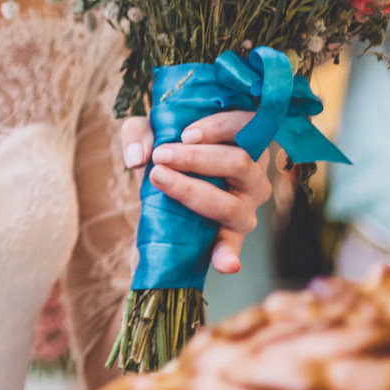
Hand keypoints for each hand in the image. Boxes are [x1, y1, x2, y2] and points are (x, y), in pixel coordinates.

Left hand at [121, 111, 274, 274]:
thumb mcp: (150, 133)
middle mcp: (253, 176)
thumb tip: (137, 157)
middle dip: (196, 158)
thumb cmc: (167, 151)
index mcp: (243, 142)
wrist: (161, 187)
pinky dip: (229, 255)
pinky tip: (225, 264)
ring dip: (192, 191)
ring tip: (159, 178)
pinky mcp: (231, 237)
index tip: (184, 134)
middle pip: (238, 163)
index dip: (219, 127)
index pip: (247, 125)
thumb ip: (139, 134)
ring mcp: (245, 209)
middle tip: (161, 156)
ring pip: (230, 203)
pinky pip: (233, 248)